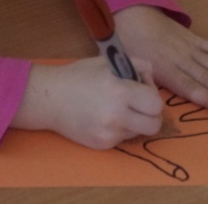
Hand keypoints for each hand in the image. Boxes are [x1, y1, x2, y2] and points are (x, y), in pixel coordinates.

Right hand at [11, 56, 162, 148]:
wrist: (51, 99)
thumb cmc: (79, 76)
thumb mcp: (108, 62)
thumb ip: (137, 66)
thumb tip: (150, 80)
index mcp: (120, 91)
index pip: (156, 104)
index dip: (152, 95)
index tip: (141, 89)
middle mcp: (116, 116)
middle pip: (154, 125)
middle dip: (151, 114)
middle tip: (139, 105)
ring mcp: (109, 133)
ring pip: (139, 132)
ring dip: (135, 121)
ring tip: (118, 109)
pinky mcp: (102, 144)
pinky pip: (123, 138)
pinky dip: (120, 129)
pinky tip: (105, 117)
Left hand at [112, 5, 207, 113]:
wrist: (133, 13)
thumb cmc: (129, 45)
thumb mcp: (129, 66)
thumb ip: (142, 84)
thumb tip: (150, 105)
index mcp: (162, 66)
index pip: (187, 84)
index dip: (205, 96)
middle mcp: (180, 57)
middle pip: (207, 77)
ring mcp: (190, 47)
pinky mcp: (195, 39)